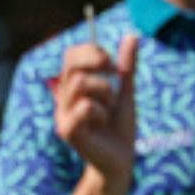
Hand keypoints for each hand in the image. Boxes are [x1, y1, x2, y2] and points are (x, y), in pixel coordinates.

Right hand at [52, 34, 137, 182]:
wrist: (121, 159)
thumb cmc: (120, 127)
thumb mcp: (126, 91)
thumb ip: (127, 66)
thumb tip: (132, 35)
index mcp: (74, 87)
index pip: (71, 55)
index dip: (90, 50)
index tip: (111, 60)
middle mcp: (64, 98)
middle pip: (72, 64)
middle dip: (98, 63)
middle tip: (115, 72)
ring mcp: (63, 114)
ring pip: (80, 83)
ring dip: (105, 90)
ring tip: (111, 106)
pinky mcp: (67, 130)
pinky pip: (84, 106)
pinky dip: (101, 111)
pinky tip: (103, 123)